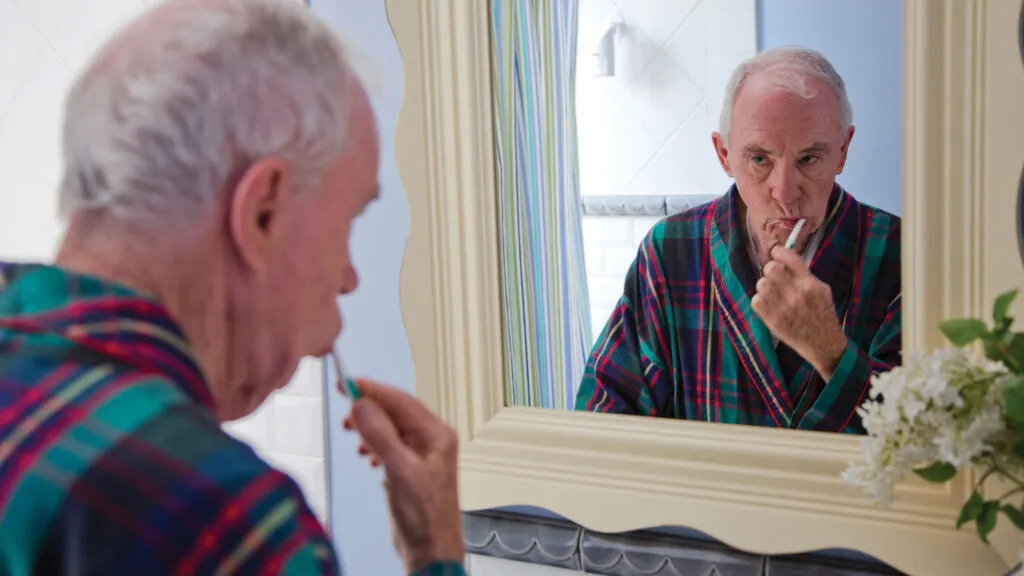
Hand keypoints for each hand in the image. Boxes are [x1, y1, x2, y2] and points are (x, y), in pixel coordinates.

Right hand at [343, 378, 463, 572]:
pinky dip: (373, 443)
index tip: (347, 384)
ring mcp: (420, 453)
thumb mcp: (400, 471)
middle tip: (345, 413)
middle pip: (395, 411)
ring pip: (389, 427)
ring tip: (353, 435)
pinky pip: (388, 443)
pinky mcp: (409, 466)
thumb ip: (381, 436)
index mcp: (437, 434)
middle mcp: (431, 439)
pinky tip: (366, 454)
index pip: (401, 401)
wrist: (431, 548)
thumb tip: (362, 404)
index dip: (372, 390)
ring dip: (369, 427)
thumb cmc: (425, 516)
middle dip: (369, 409)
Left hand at [750, 245, 847, 377]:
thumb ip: (805, 275)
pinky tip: (769, 304)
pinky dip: (760, 301)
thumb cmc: (822, 315)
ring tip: (772, 293)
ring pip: (761, 283)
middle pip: (771, 268)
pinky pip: (756, 300)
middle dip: (770, 270)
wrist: (823, 343)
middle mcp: (797, 293)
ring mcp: (784, 307)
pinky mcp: (773, 320)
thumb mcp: (822, 291)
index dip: (778, 251)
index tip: (775, 252)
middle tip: (774, 277)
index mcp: (810, 284)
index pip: (789, 258)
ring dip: (764, 286)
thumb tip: (785, 259)